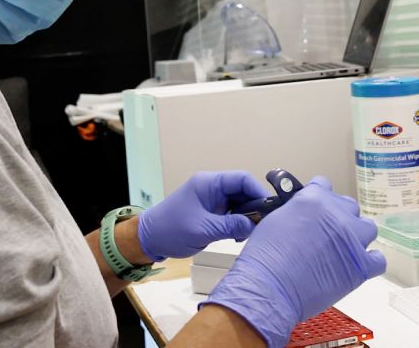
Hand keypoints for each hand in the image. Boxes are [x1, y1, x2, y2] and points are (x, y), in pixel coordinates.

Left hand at [137, 171, 267, 261]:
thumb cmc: (170, 229)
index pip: (242, 179)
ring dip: (247, 217)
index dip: (258, 191)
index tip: (269, 209)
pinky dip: (238, 223)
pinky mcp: (211, 212)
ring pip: (239, 203)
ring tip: (249, 233)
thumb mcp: (203, 229)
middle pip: (243, 191)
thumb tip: (255, 225)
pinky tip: (240, 235)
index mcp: (209, 183)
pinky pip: (232, 213)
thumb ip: (230, 226)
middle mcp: (212, 188)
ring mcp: (212, 200)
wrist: (149, 239)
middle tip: (262, 225)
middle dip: (254, 206)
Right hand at [201, 176, 384, 346]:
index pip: (324, 185)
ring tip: (344, 248)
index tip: (318, 206)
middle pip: (349, 206)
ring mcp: (352, 239)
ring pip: (368, 228)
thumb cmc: (266, 259)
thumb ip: (297, 210)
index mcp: (314, 199)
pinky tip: (358, 264)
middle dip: (340, 216)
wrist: (271, 287)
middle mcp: (337, 214)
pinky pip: (378, 259)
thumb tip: (304, 215)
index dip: (320, 197)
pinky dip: (370, 261)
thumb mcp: (275, 219)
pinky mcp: (361, 265)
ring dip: (357, 235)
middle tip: (328, 231)